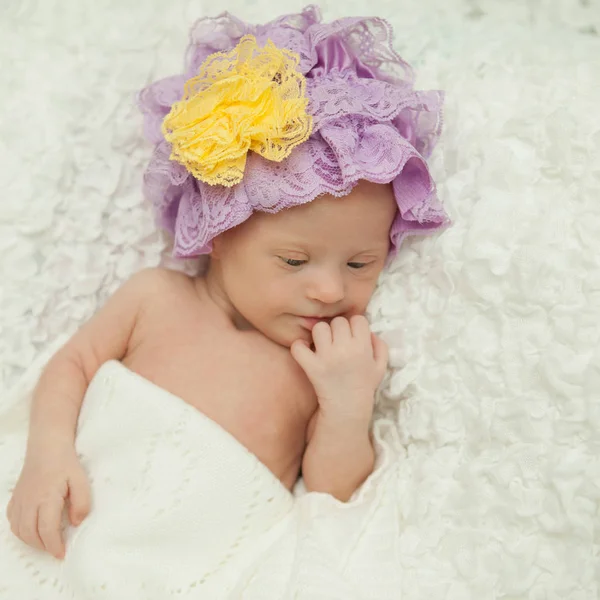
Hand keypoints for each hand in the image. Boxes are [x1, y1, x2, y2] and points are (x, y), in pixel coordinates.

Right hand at [6, 443, 90, 558]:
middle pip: (30, 534)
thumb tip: (76, 523)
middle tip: (56, 549)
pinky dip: (21, 531)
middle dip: (43, 546)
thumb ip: (82, 502)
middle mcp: (29, 502)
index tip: (62, 554)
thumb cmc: (66, 463)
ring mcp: (19, 500)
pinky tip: (33, 529)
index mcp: (46, 498)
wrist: (47, 447)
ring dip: (32, 541)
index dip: (54, 546)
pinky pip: (12, 521)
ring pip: (19, 530)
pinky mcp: (15, 498)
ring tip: (47, 542)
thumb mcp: (81, 480)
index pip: (47, 530)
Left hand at [291, 315, 387, 420]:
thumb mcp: (380, 366)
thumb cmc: (364, 385)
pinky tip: (306, 351)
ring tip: (324, 346)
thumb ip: (380, 345)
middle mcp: (345, 349)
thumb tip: (369, 331)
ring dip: (321, 335)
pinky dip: (299, 347)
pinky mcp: (311, 366)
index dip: (355, 326)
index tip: (353, 337)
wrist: (347, 408)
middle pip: (338, 322)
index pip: (358, 320)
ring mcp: (326, 357)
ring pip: (319, 328)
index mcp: (363, 347)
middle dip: (338, 330)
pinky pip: (298, 347)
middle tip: (338, 343)